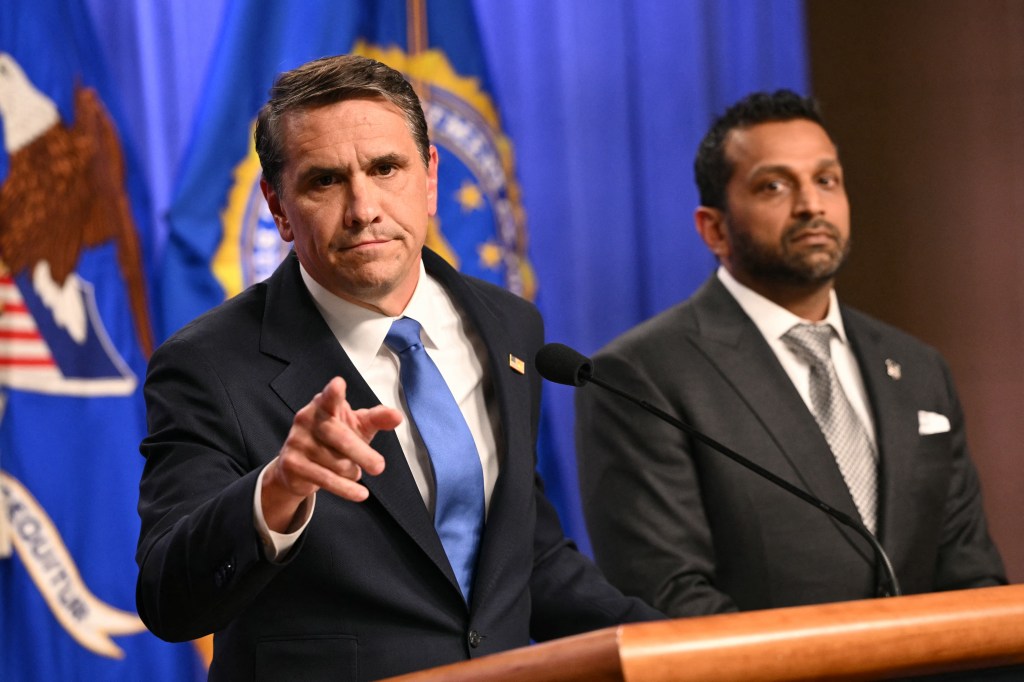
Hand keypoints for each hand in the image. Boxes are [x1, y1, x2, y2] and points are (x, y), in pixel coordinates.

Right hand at [261, 377, 401, 531]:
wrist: (298, 467)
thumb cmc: (335, 439)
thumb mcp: (358, 426)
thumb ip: (377, 419)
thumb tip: (398, 416)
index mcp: (323, 404)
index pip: (330, 398)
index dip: (333, 393)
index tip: (338, 384)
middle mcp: (306, 419)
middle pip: (339, 437)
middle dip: (361, 453)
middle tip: (380, 467)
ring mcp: (296, 441)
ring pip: (335, 462)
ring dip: (352, 471)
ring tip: (354, 471)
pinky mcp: (291, 464)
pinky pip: (325, 479)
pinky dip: (346, 488)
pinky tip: (360, 493)